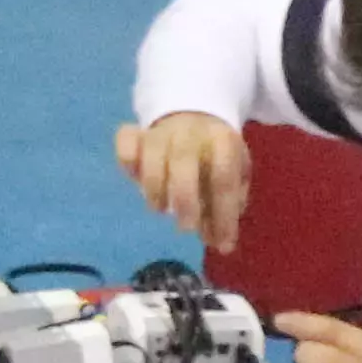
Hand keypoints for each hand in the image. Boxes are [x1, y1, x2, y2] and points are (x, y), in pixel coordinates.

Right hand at [114, 111, 252, 245]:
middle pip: (183, 160)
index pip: (223, 179)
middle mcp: (191, 131)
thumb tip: (219, 241)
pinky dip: (127, 161)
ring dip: (154, 187)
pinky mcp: (135, 131)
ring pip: (151, 152)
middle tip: (186, 228)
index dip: (223, 214)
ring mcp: (161, 130)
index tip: (221, 244)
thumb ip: (228, 206)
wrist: (194, 118)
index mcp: (223, 140)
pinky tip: (135, 179)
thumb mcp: (236, 177)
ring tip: (159, 209)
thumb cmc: (216, 158)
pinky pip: (125, 141)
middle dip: (184, 199)